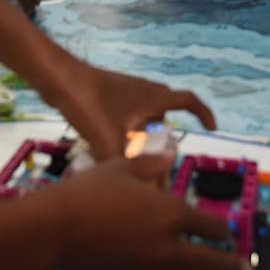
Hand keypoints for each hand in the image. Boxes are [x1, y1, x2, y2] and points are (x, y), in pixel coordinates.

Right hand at [34, 155, 245, 269]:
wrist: (56, 229)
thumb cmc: (88, 193)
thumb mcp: (121, 168)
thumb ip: (150, 163)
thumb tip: (169, 155)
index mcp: (171, 212)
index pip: (211, 226)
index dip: (224, 232)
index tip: (228, 235)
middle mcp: (170, 245)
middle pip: (213, 260)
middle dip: (232, 265)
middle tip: (242, 268)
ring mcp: (154, 269)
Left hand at [50, 64, 216, 160]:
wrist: (57, 79)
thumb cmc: (88, 104)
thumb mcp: (109, 140)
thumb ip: (126, 167)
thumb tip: (142, 190)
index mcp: (152, 98)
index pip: (188, 101)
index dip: (203, 113)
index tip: (212, 129)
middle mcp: (142, 90)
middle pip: (164, 109)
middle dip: (165, 131)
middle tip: (159, 152)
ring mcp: (123, 90)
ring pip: (143, 112)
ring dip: (142, 131)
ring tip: (132, 154)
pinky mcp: (106, 93)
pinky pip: (126, 112)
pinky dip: (125, 128)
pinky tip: (107, 145)